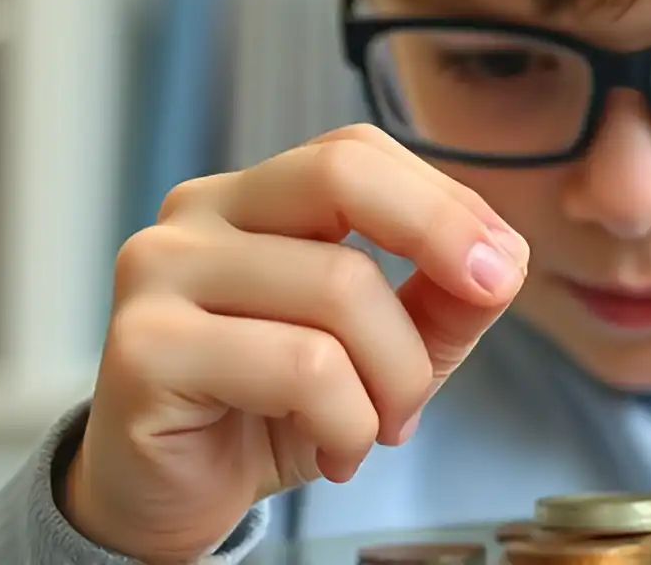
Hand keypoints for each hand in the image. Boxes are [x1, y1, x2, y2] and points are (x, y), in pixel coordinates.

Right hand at [63, 124, 528, 561]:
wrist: (179, 499)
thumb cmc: (277, 410)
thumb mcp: (384, 349)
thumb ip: (441, 299)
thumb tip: (503, 261)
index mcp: (252, 198)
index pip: (358, 151)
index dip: (447, 200)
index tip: (505, 265)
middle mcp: (196, 216)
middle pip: (341, 175)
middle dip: (441, 237)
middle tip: (489, 298)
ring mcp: (160, 273)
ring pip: (339, 288)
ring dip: (397, 377)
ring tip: (385, 427)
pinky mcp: (145, 348)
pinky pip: (301, 366)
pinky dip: (349, 422)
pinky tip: (337, 451)